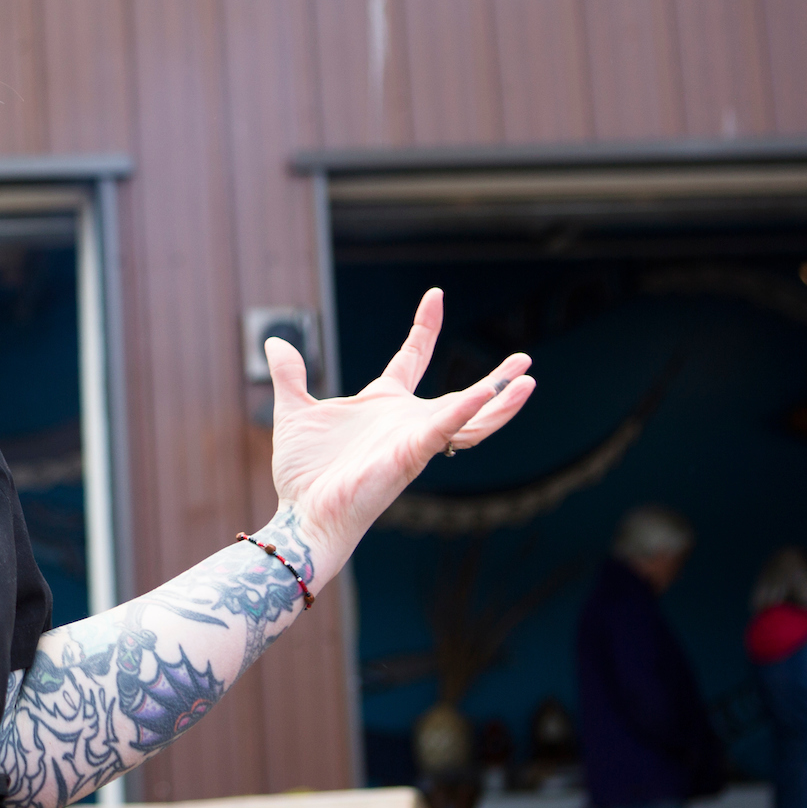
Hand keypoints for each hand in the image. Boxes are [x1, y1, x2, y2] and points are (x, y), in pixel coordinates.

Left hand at [266, 288, 533, 589]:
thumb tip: (277, 341)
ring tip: (528, 378)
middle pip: (463, 395)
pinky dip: (468, 411)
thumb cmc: (304, 472)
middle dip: (495, 378)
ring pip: (471, 417)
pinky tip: (488, 393)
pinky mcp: (412, 454)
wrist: (302, 512)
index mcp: (382, 404)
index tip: (436, 295)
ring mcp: (413, 438)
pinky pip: (447, 429)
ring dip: (501, 400)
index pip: (411, 357)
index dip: (425, 327)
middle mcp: (405, 420)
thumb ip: (290, 375)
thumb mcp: (294, 409)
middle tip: (526, 357)